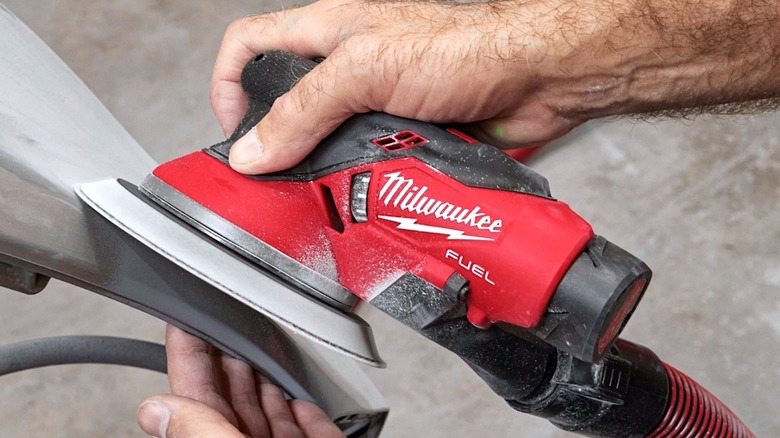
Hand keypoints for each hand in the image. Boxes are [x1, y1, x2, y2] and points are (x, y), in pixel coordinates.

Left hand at [136, 325, 344, 437]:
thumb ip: (199, 429)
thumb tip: (153, 410)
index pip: (196, 391)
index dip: (190, 350)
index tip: (185, 316)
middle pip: (234, 394)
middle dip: (232, 352)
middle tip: (225, 314)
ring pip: (270, 409)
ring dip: (267, 374)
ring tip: (261, 342)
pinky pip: (311, 426)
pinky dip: (306, 406)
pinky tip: (301, 391)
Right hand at [212, 0, 581, 173]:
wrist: (533, 79)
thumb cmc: (466, 47)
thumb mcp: (366, 69)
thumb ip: (304, 108)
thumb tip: (254, 149)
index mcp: (326, 33)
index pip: (248, 46)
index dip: (228, 85)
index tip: (237, 133)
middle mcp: (345, 68)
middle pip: (284, 106)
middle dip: (278, 144)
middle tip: (280, 178)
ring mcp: (373, 104)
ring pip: (325, 144)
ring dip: (324, 170)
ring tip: (329, 191)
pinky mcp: (400, 136)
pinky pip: (364, 165)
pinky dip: (361, 183)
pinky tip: (366, 193)